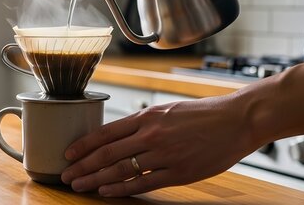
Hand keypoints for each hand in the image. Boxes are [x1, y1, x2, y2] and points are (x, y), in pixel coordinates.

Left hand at [61, 96, 258, 196]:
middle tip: (66, 175)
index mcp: (148, 116)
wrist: (236, 120)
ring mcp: (164, 155)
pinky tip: (106, 192)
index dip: (84, 145)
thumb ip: (145, 123)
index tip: (69, 154)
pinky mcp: (178, 172)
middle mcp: (151, 134)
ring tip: (80, 186)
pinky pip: (143, 183)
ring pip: (120, 170)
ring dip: (96, 179)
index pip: (106, 132)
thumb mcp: (168, 110)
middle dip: (83, 166)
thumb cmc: (203, 114)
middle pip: (107, 153)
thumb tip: (121, 136)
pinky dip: (121, 189)